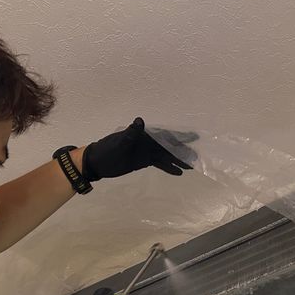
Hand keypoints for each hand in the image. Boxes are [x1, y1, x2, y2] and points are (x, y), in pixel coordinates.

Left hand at [82, 117, 197, 179]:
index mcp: (145, 135)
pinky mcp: (144, 162)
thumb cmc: (108, 150)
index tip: (194, 136)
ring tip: (191, 166)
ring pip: (167, 156)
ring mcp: (147, 152)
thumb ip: (131, 132)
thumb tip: (140, 121)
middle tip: (196, 157)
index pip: (165, 134)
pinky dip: (169, 168)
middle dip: (183, 150)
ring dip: (178, 160)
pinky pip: (160, 164)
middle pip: (169, 146)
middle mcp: (149, 143)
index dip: (180, 136)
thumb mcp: (120, 142)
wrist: (98, 162)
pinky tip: (178, 173)